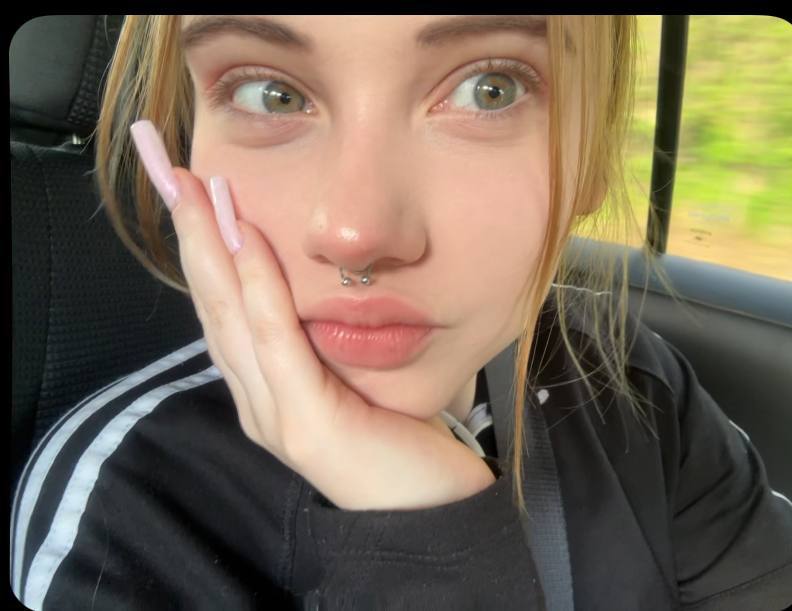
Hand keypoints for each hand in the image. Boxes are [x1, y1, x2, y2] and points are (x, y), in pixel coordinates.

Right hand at [130, 123, 493, 510]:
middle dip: (190, 236)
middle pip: (214, 305)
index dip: (202, 248)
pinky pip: (275, 343)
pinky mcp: (305, 425)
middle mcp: (257, 400)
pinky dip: (257, 289)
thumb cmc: (400, 436)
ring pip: (232, 317)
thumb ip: (321, 338)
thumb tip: (318, 283)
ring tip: (193, 189)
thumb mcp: (351, 376)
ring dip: (211, 248)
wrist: (430, 508)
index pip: (225, 308)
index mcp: (265, 389)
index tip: (189, 191)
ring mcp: (274, 415)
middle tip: (169, 171)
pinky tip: (246, 242)